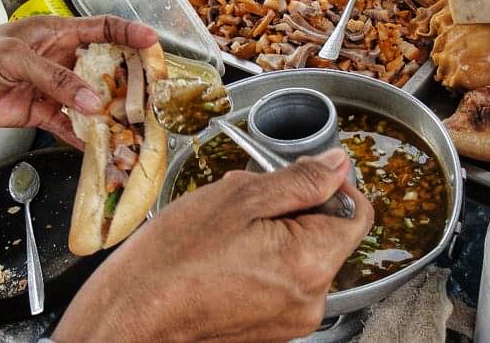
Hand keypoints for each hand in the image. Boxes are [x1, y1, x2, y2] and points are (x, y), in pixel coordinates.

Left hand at [0, 15, 156, 146]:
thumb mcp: (16, 58)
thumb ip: (56, 78)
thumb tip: (94, 102)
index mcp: (59, 33)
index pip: (103, 29)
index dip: (130, 35)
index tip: (153, 44)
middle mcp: (64, 59)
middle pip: (105, 68)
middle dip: (128, 81)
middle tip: (151, 97)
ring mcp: (56, 87)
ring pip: (91, 100)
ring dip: (109, 113)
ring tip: (131, 128)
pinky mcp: (44, 112)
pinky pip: (70, 125)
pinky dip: (84, 137)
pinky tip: (100, 148)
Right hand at [54, 149, 374, 342]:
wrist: (132, 316)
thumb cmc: (174, 258)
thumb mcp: (239, 197)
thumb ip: (300, 180)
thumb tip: (338, 164)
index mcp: (311, 262)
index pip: (358, 213)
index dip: (332, 186)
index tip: (298, 176)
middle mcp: (311, 299)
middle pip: (327, 234)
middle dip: (292, 207)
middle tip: (246, 199)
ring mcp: (291, 319)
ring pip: (301, 254)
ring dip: (273, 231)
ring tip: (228, 228)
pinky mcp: (270, 328)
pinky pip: (282, 280)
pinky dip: (262, 259)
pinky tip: (225, 253)